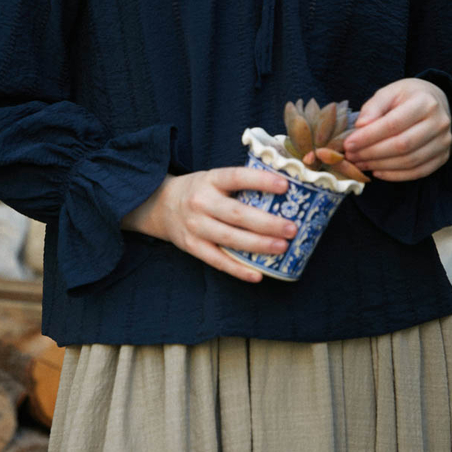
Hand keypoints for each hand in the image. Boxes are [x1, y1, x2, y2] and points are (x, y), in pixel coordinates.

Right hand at [121, 167, 297, 282]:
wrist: (160, 206)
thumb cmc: (199, 191)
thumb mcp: (214, 178)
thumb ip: (240, 184)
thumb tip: (286, 190)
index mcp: (210, 180)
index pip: (237, 177)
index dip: (261, 181)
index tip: (285, 186)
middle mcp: (201, 202)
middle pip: (236, 214)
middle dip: (267, 223)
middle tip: (291, 228)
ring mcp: (195, 226)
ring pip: (229, 239)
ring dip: (258, 245)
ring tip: (283, 247)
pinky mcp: (192, 247)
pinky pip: (217, 261)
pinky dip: (238, 269)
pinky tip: (257, 275)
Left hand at [343, 78, 451, 180]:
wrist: (436, 102)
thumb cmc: (408, 97)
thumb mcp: (389, 92)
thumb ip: (373, 107)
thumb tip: (360, 126)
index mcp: (425, 102)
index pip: (393, 124)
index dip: (368, 137)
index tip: (348, 143)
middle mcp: (440, 123)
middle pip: (402, 145)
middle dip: (371, 153)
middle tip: (351, 156)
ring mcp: (444, 142)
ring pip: (409, 161)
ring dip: (380, 166)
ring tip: (360, 164)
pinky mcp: (443, 157)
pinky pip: (418, 172)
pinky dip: (395, 175)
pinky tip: (377, 171)